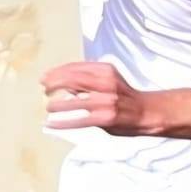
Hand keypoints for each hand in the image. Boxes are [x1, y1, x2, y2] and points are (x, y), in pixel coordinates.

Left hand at [42, 60, 156, 134]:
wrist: (146, 112)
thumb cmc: (124, 96)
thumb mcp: (109, 79)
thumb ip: (88, 80)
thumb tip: (64, 84)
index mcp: (106, 69)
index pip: (75, 68)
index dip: (56, 72)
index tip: (44, 77)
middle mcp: (106, 83)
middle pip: (72, 80)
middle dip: (53, 84)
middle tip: (44, 89)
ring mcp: (106, 101)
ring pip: (73, 101)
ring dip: (56, 104)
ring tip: (47, 106)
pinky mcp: (106, 118)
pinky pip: (79, 120)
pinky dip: (62, 121)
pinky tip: (51, 123)